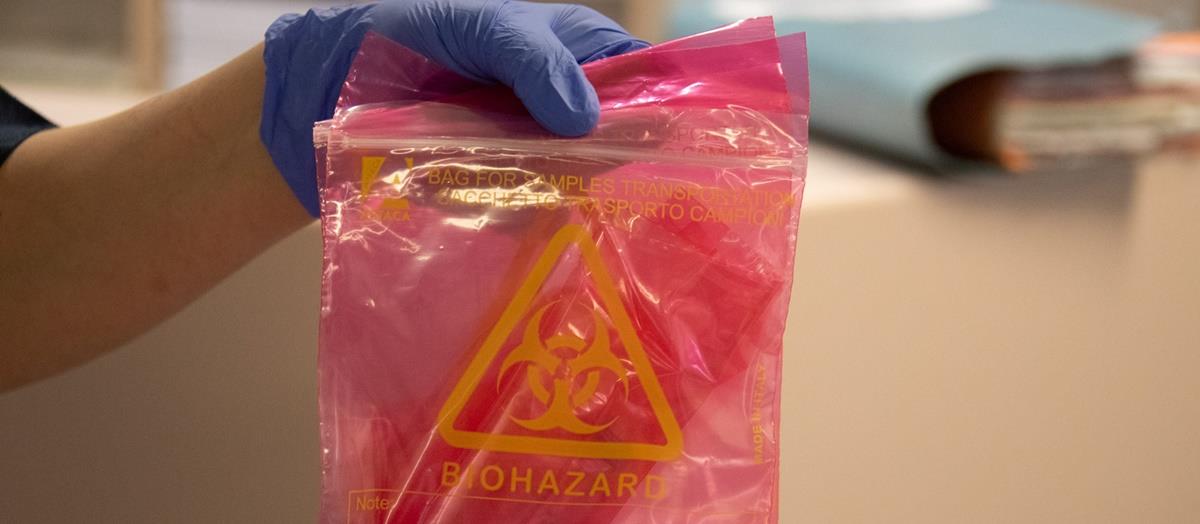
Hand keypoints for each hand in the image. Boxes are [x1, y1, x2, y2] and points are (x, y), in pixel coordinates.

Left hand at [261, 0, 647, 215]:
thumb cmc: (411, 35)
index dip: (660, 104)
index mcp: (573, 50)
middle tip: (573, 164)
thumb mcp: (480, 26)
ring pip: (578, 183)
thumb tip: (584, 118)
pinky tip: (491, 205)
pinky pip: (531, 212)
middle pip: (619, 141)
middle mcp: (564, 103)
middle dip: (606, 159)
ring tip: (511, 178)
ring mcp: (536, 151)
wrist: (331, 87)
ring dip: (554, 188)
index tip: (665, 138)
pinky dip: (516, 213)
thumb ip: (533, 60)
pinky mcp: (503, 190)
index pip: (643, 76)